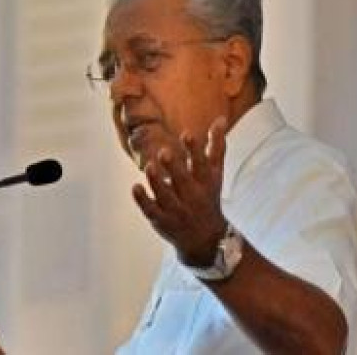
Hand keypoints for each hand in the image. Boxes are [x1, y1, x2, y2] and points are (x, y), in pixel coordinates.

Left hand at [132, 116, 228, 266]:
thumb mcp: (215, 173)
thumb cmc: (208, 197)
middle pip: (183, 181)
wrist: (205, 239)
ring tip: (149, 167)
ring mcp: (176, 210)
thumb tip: (220, 118)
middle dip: (174, 167)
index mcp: (205, 182)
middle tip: (164, 151)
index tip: (187, 134)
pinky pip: (152, 211)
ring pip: (165, 196)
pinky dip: (143, 200)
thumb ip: (216, 146)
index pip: (202, 164)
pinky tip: (135, 187)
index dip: (194, 149)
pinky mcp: (162, 220)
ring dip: (157, 182)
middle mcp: (192, 196)